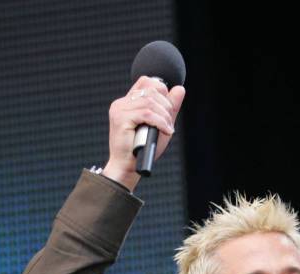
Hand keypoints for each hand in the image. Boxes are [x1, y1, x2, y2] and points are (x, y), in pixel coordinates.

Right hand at [103, 76, 185, 190]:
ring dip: (164, 116)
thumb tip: (180, 88)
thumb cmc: (142, 150)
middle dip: (166, 105)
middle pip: (151, 89)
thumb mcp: (161, 125)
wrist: (128, 167)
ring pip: (150, 102)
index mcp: (128, 102)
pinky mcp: (120, 118)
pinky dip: (160, 122)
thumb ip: (169, 108)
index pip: (146, 81)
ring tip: (167, 129)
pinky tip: (165, 130)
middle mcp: (121, 103)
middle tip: (169, 123)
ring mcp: (119, 109)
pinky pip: (146, 113)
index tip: (168, 109)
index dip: (162, 90)